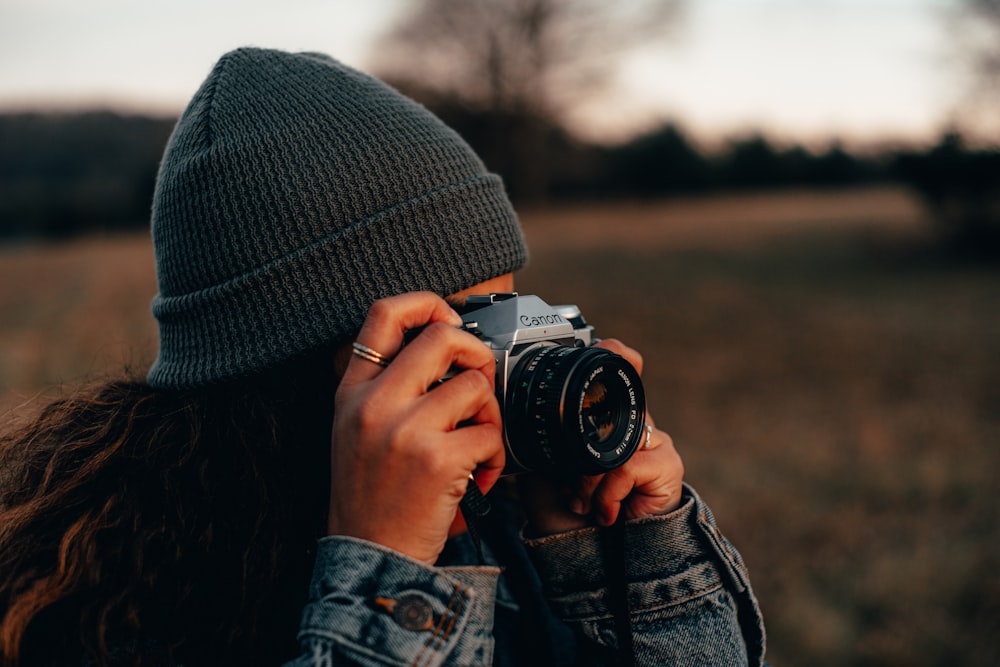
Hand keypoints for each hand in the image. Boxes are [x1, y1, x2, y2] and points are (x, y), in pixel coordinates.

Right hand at [326, 292, 505, 563]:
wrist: (369, 558)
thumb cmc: (371, 496)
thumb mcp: (355, 430)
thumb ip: (387, 387)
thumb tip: (446, 345)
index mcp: (352, 392)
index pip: (383, 315)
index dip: (427, 304)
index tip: (450, 321)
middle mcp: (374, 404)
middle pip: (441, 337)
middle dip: (476, 354)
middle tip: (480, 381)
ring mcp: (404, 430)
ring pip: (475, 386)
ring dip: (490, 416)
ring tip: (478, 445)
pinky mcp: (436, 460)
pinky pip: (490, 435)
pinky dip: (496, 458)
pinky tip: (480, 478)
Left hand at [519, 338, 684, 535]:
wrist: (587, 554)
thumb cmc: (565, 509)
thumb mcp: (541, 463)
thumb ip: (538, 432)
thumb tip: (515, 403)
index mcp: (606, 417)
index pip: (620, 372)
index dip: (618, 355)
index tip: (605, 345)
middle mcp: (633, 424)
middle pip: (615, 407)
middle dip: (583, 449)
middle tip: (569, 481)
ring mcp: (655, 442)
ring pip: (616, 440)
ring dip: (589, 477)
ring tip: (580, 500)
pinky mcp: (668, 466)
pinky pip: (627, 466)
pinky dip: (606, 493)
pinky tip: (603, 513)